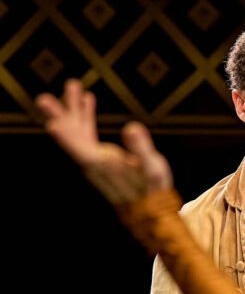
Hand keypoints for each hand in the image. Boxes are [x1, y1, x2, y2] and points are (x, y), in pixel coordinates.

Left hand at [36, 79, 171, 203]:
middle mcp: (93, 163)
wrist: (148, 208)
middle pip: (72, 139)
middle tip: (43, 99)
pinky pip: (87, 134)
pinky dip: (85, 116)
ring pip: (77, 133)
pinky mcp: (99, 156)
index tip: (53, 124)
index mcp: (104, 166)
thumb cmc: (152, 190)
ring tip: (70, 86)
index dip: (67, 139)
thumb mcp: (153, 170)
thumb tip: (132, 127)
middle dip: (60, 117)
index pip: (82, 151)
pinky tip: (87, 99)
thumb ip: (142, 149)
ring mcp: (94, 159)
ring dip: (71, 110)